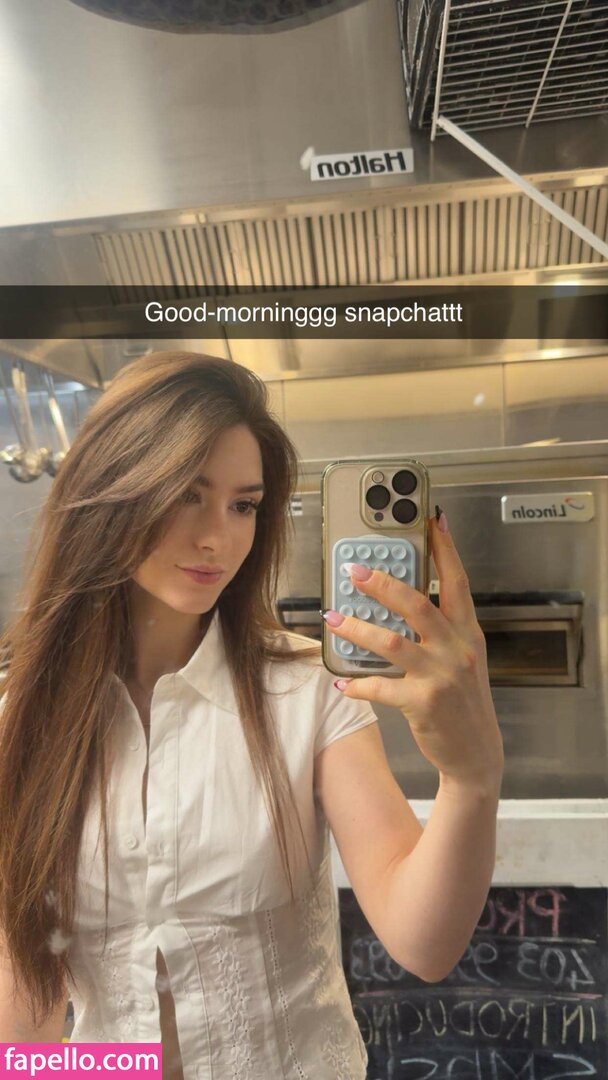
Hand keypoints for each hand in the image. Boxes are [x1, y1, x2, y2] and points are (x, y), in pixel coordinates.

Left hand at [323, 510, 503, 791]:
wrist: (477, 753)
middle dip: (382, 583)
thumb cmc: (464, 702)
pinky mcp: (423, 703)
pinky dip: (357, 682)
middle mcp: (457, 649)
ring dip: (356, 628)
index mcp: (468, 633)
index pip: (458, 581)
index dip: (445, 549)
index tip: (432, 520)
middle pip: (417, 604)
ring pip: (391, 642)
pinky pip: (380, 686)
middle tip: (354, 571)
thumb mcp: (464, 658)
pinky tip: (342, 681)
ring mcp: (441, 676)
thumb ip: (442, 629)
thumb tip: (401, 599)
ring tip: (333, 619)